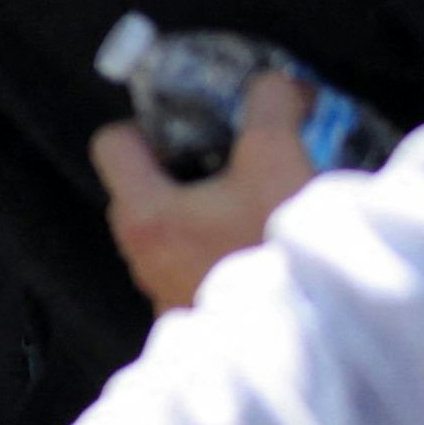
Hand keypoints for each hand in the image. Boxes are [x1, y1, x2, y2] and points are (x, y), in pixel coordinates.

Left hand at [88, 73, 317, 312]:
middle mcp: (143, 259)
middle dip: (184, 173)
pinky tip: (259, 250)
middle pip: (142, 192)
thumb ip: (270, 107)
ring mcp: (164, 294)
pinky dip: (218, 255)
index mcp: (146, 214)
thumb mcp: (279, 160)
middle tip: (232, 166)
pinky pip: (192, 272)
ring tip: (253, 209)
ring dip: (204, 217)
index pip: (112, 145)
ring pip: (170, 234)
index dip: (148, 127)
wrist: (311, 340)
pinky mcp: (194, 320)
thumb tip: (276, 85)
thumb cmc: (278, 252)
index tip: (193, 132)